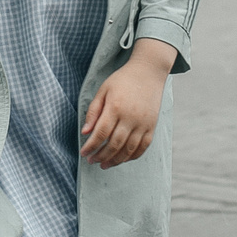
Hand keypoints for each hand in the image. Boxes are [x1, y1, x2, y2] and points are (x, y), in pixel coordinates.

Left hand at [81, 39, 175, 168]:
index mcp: (116, 107)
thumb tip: (85, 132)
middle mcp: (130, 117)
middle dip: (101, 156)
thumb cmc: (122, 80)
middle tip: (91, 161)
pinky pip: (143, 147)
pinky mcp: (152, 126)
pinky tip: (122, 159)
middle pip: (114, 144)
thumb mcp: (103, 90)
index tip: (83, 153)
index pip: (101, 133)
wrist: (148, 72)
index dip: (91, 146)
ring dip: (115, 160)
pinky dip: (132, 156)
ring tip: (104, 164)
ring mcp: (143, 123)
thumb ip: (93, 111)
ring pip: (128, 149)